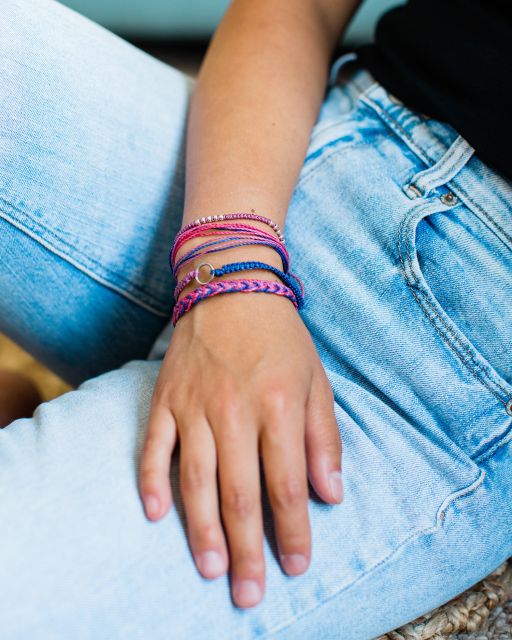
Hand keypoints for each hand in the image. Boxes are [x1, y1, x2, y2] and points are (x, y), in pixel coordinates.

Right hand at [138, 291, 342, 607]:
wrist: (231, 287)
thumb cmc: (281, 338)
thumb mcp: (317, 381)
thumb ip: (324, 439)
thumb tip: (330, 495)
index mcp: (279, 406)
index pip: (286, 484)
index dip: (292, 531)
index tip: (296, 566)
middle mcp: (234, 410)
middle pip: (239, 493)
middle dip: (248, 549)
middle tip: (250, 595)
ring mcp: (194, 405)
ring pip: (196, 479)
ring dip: (202, 530)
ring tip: (212, 570)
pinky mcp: (165, 398)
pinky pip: (153, 446)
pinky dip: (152, 481)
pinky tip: (157, 515)